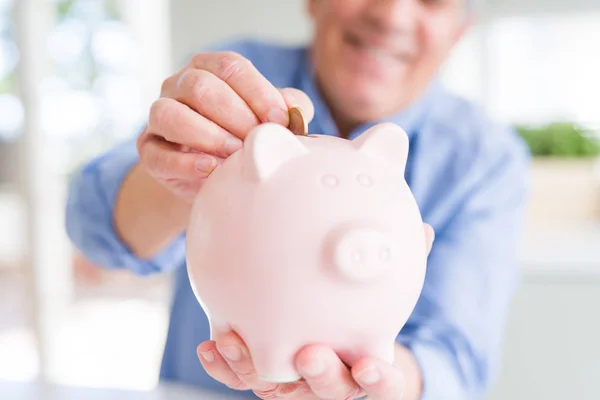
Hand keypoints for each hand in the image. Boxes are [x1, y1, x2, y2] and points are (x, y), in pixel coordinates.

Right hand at [137, 51, 314, 199]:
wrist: (214, 178)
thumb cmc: (245, 140)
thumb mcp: (271, 121)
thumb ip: (289, 109)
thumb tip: (295, 111)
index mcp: (210, 69)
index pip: (230, 66)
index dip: (257, 92)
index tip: (280, 120)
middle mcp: (180, 85)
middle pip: (200, 86)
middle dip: (235, 115)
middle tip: (257, 141)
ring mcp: (160, 116)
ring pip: (169, 113)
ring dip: (207, 134)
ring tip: (234, 154)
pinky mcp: (149, 150)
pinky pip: (157, 152)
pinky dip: (184, 162)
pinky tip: (211, 170)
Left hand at [197, 223, 434, 398]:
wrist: (333, 329)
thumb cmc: (365, 310)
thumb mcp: (384, 287)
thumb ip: (402, 264)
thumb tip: (424, 230)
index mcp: (369, 365)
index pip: (384, 386)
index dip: (379, 381)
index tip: (370, 364)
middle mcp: (332, 380)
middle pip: (328, 391)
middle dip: (319, 376)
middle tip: (308, 353)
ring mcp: (295, 382)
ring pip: (276, 388)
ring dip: (254, 368)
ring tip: (233, 341)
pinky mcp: (265, 371)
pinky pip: (242, 376)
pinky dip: (226, 365)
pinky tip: (210, 345)